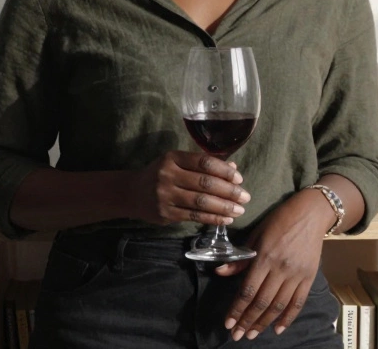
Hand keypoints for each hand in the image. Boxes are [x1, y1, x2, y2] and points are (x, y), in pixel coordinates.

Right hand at [126, 151, 248, 226]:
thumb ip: (203, 164)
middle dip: (229, 191)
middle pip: (205, 183)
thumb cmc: (160, 174)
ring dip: (224, 207)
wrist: (132, 192)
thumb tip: (233, 167)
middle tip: (245, 197)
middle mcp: (167, 174)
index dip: (224, 170)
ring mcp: (165, 195)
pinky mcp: (165, 213)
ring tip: (239, 210)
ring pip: (201, 202)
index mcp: (172, 158)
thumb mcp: (177, 163)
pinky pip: (194, 216)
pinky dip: (212, 219)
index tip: (239, 178)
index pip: (204, 162)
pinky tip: (225, 220)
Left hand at [215, 191, 326, 340]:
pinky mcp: (309, 277)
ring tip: (252, 334)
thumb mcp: (256, 234)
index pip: (247, 290)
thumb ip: (240, 258)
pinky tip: (278, 329)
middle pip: (261, 302)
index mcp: (264, 257)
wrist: (310, 213)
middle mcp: (280, 269)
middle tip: (237, 336)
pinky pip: (298, 302)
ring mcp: (296, 274)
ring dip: (264, 323)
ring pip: (278, 305)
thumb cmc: (279, 220)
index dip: (237, 309)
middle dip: (247, 321)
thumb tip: (220, 272)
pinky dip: (288, 318)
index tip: (228, 323)